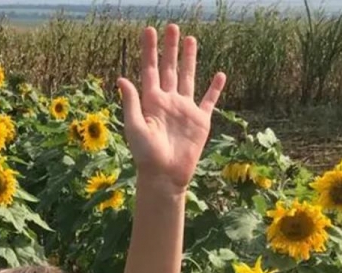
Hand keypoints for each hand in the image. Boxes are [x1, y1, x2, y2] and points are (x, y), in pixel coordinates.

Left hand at [117, 24, 226, 192]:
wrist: (164, 175)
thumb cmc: (145, 155)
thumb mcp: (135, 127)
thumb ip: (131, 103)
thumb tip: (122, 79)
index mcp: (151, 101)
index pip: (149, 69)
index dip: (149, 50)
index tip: (148, 31)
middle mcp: (168, 101)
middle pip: (169, 68)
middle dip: (170, 49)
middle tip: (172, 27)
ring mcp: (184, 109)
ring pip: (188, 78)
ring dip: (190, 59)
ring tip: (191, 40)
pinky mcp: (200, 120)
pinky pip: (209, 100)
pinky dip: (215, 88)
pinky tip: (220, 75)